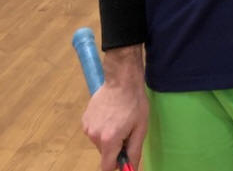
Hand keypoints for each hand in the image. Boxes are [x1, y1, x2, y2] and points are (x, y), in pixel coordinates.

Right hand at [81, 49, 147, 170]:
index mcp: (109, 140)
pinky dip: (102, 127)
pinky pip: (94, 130)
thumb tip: (131, 169)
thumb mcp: (141, 127)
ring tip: (119, 118)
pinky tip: (111, 113)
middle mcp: (94, 136)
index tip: (124, 158)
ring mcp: (87, 126)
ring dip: (109, 136)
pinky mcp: (84, 118)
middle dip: (116, 147)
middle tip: (127, 130)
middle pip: (105, 153)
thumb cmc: (135, 102)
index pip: (106, 167)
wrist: (122, 79)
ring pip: (99, 141)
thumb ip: (134, 151)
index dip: (117, 165)